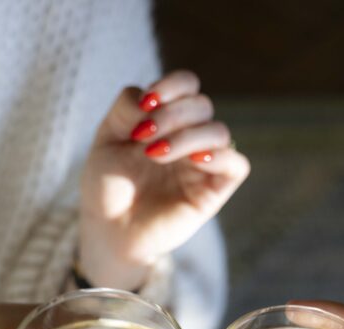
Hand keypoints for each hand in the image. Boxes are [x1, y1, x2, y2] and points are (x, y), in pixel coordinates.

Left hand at [79, 70, 249, 289]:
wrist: (108, 228)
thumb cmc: (107, 184)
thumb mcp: (106, 138)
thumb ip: (125, 109)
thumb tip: (151, 99)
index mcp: (167, 120)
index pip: (188, 85)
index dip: (173, 85)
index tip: (147, 103)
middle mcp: (189, 138)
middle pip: (202, 105)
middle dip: (173, 114)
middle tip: (143, 136)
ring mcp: (202, 165)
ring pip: (219, 132)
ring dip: (188, 136)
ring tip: (155, 154)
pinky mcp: (212, 193)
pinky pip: (237, 166)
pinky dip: (221, 156)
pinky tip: (194, 160)